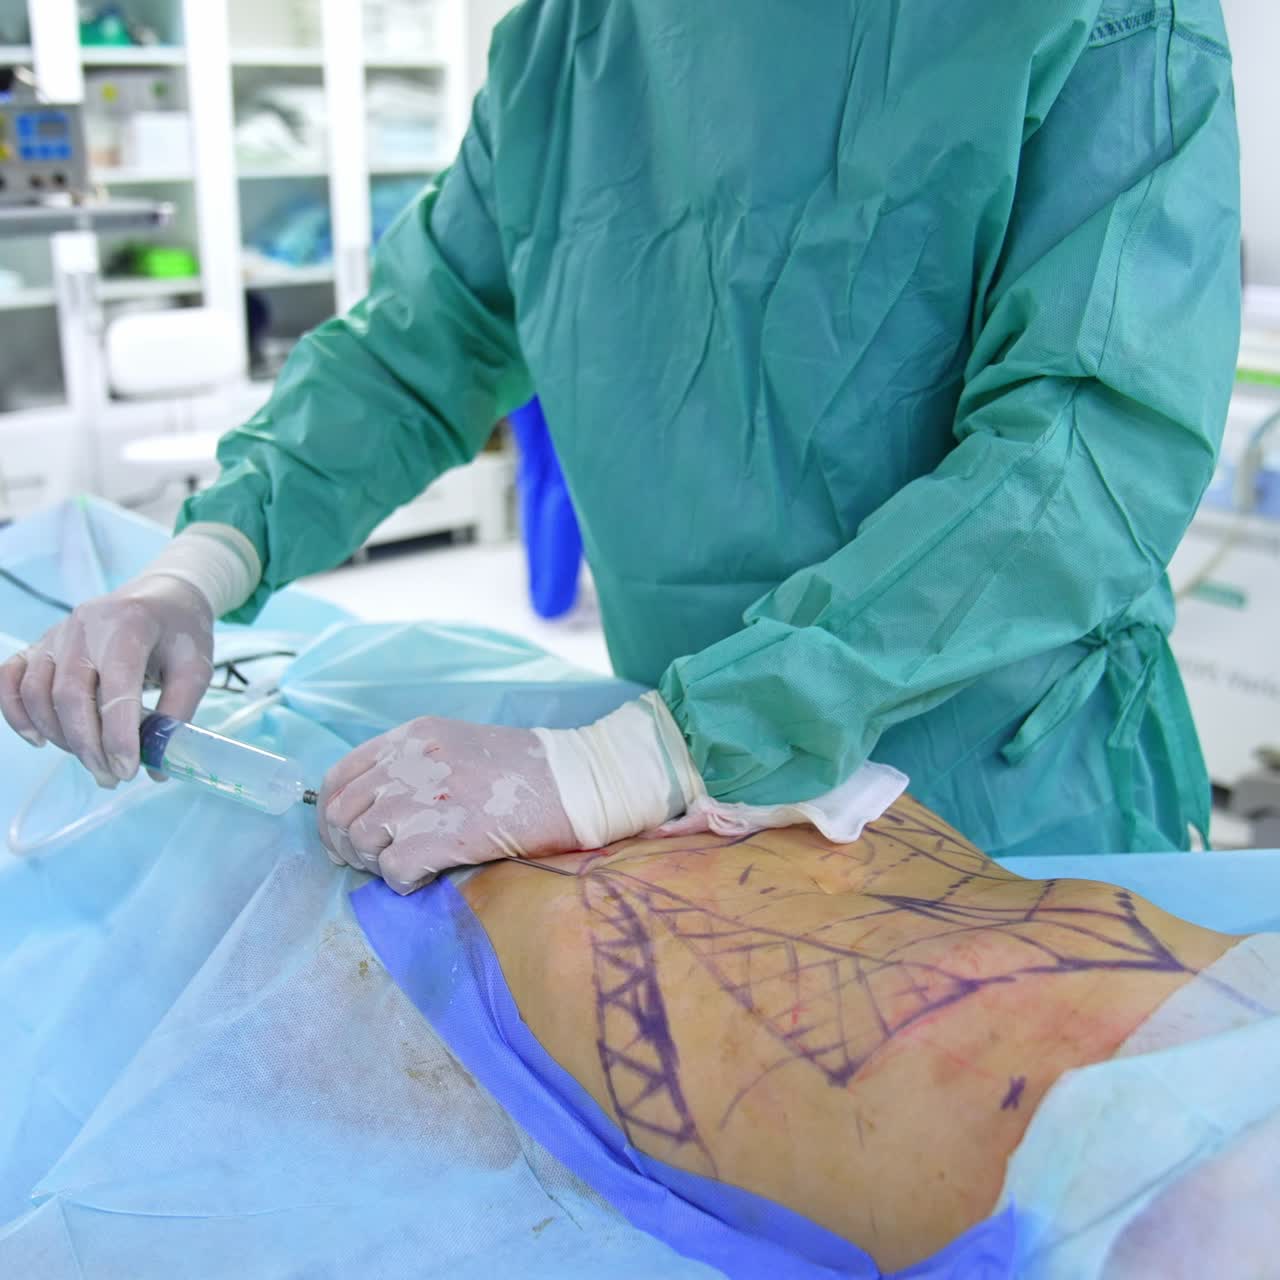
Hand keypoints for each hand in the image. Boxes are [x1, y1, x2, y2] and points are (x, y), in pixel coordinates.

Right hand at [0, 575, 213, 787]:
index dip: (118, 736)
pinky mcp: (40, 644)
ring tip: (93, 762)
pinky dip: (17, 712)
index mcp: (130, 626)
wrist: (161, 596)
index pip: (115, 688)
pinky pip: (11, 679)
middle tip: (112, 778)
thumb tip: (157, 768)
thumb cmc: (180, 632)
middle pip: (70, 696)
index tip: (128, 770)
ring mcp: (57, 634)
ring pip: (38, 693)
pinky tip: (39, 740)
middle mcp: (85, 627)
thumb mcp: (196, 668)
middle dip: (89, 746)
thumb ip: (178, 714)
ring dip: (60, 737)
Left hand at [318, 716, 578, 892]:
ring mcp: (424, 798)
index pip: (339, 776)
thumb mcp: (461, 747)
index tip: (344, 838)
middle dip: (348, 846)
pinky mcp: (442, 836)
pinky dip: (403, 883)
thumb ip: (415, 766)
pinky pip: (393, 871)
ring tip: (406, 866)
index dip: (331, 814)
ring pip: (361, 842)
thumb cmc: (528, 770)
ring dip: (376, 864)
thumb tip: (375, 809)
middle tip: (371, 863)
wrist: (577, 783)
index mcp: (413, 737)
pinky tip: (426, 877)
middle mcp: (410, 762)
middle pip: (342, 813)